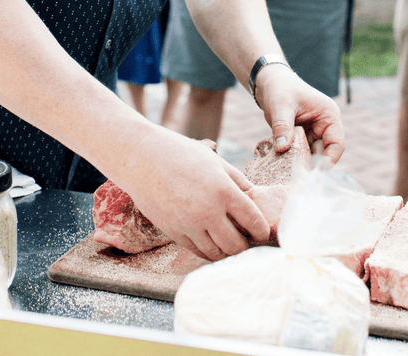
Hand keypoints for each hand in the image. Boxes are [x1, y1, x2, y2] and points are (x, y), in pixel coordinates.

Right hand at [119, 127, 270, 260]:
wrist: (143, 159)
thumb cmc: (182, 154)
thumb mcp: (216, 161)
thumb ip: (238, 182)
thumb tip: (257, 199)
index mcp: (224, 190)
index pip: (254, 222)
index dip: (263, 230)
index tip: (262, 230)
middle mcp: (208, 212)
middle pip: (238, 245)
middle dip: (246, 244)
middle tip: (247, 237)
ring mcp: (189, 225)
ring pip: (218, 253)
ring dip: (227, 250)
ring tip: (230, 241)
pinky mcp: (174, 232)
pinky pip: (198, 251)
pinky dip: (209, 251)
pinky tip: (212, 241)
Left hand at [254, 65, 344, 164]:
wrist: (270, 84)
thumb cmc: (280, 89)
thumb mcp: (281, 106)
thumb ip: (282, 127)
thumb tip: (282, 148)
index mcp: (329, 116)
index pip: (337, 143)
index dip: (329, 159)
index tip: (317, 171)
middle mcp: (323, 126)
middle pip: (323, 153)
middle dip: (311, 163)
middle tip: (297, 174)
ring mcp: (311, 132)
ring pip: (309, 155)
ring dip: (299, 162)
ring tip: (287, 170)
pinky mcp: (299, 137)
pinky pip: (298, 152)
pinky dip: (290, 157)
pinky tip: (280, 163)